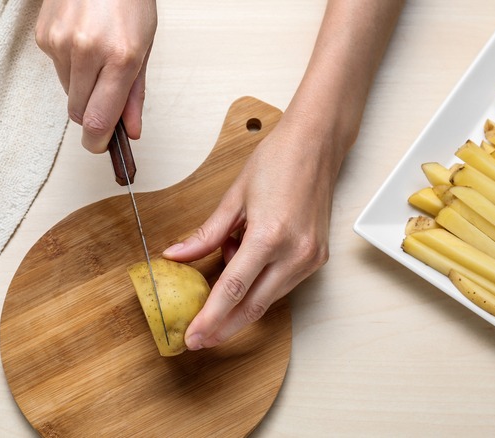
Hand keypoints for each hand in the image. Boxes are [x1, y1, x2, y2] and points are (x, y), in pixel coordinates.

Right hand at [35, 0, 156, 152]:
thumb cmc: (129, 1)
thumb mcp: (145, 48)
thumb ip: (135, 94)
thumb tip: (130, 131)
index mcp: (120, 56)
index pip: (98, 120)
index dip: (98, 142)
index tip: (100, 147)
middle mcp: (86, 51)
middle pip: (79, 112)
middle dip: (92, 114)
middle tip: (106, 98)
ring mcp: (60, 43)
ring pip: (68, 92)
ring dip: (82, 86)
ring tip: (97, 56)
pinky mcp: (43, 37)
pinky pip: (57, 69)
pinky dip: (70, 65)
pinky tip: (82, 41)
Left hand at [162, 0, 403, 349]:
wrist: (317, 144)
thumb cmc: (277, 161)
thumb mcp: (234, 197)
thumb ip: (206, 234)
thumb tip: (177, 255)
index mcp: (270, 235)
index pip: (233, 289)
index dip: (210, 317)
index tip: (193, 336)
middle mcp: (294, 253)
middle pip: (253, 306)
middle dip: (223, 326)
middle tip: (198, 339)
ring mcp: (310, 258)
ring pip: (268, 298)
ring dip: (240, 298)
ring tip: (224, 263)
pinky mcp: (317, 258)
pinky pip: (281, 284)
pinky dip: (258, 282)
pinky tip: (244, 258)